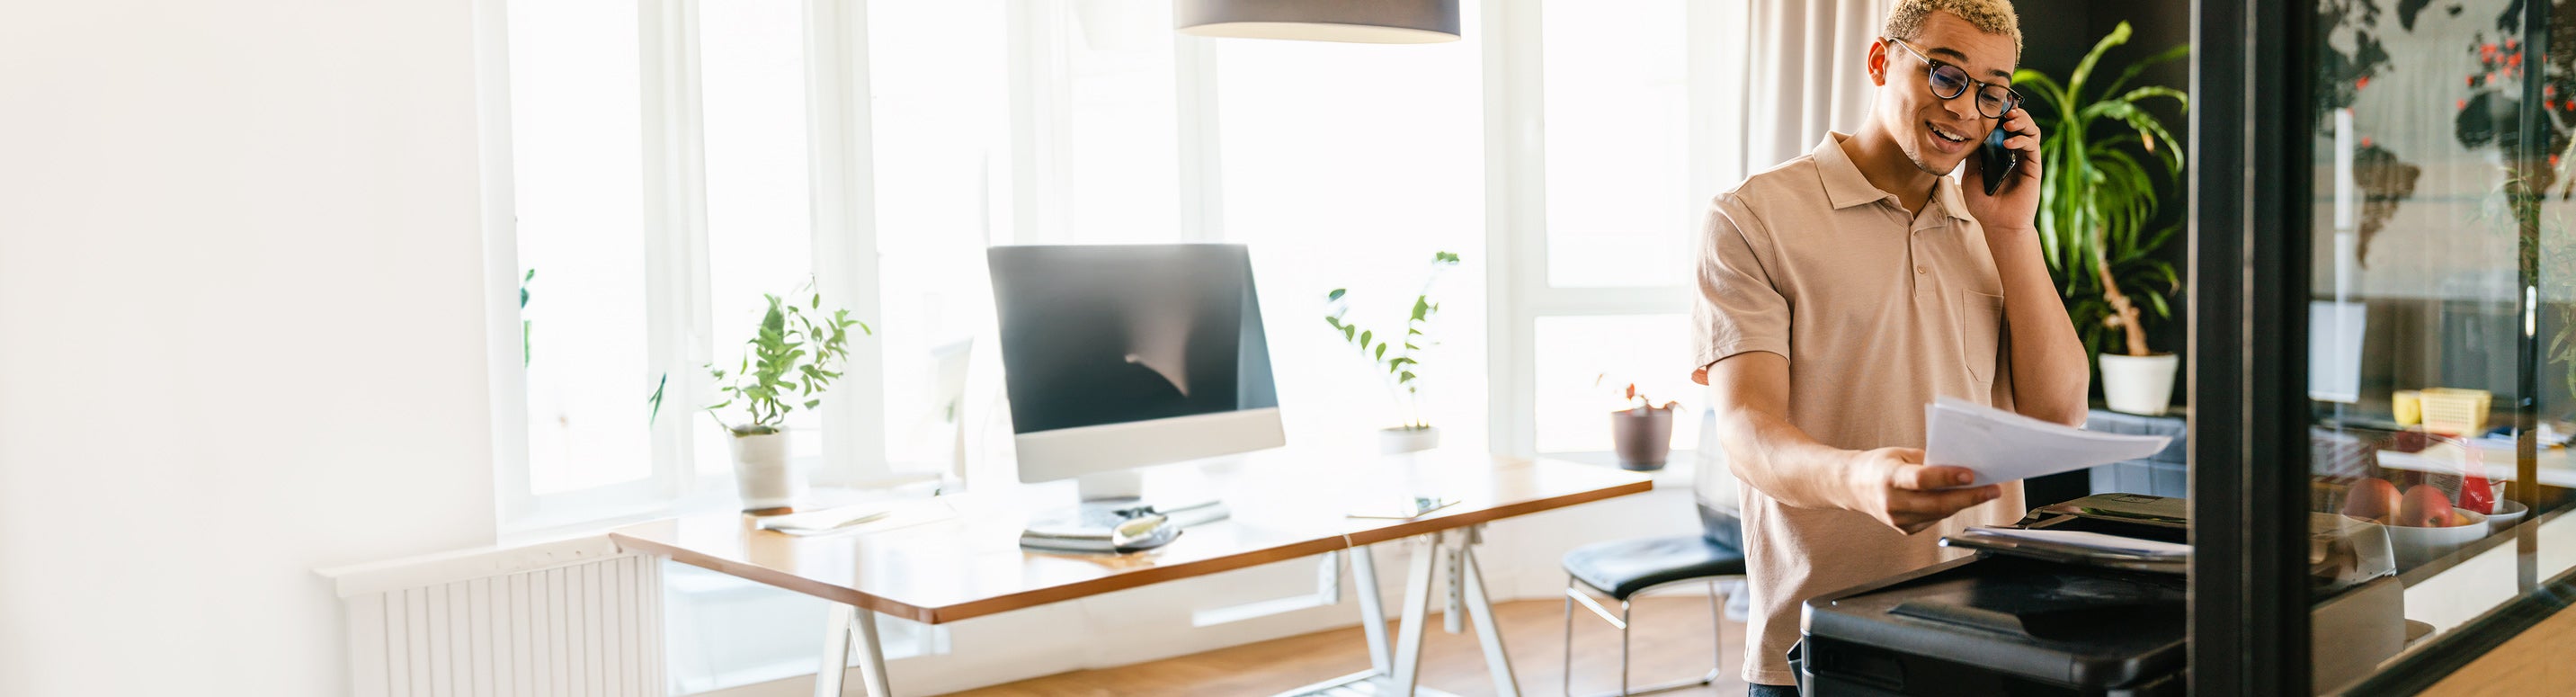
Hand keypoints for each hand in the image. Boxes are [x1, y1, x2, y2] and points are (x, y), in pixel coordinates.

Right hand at [1845, 447, 2003, 534]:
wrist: (1852, 486)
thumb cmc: (1879, 465)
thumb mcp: (1901, 454)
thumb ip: (1929, 462)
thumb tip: (1960, 469)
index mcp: (1888, 477)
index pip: (1922, 479)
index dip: (1947, 477)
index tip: (1970, 474)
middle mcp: (1892, 502)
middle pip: (1937, 503)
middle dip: (1970, 496)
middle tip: (1993, 489)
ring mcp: (1898, 519)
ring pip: (1940, 513)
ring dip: (1964, 503)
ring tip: (1984, 492)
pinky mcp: (1905, 529)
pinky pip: (1934, 519)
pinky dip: (1949, 509)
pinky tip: (1960, 499)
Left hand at [1960, 107, 2043, 234]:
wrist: (1998, 224)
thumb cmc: (1983, 203)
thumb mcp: (1970, 175)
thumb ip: (1973, 155)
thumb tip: (1969, 134)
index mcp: (2000, 153)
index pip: (2002, 127)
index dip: (1999, 115)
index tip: (1990, 105)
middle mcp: (2015, 153)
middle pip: (2020, 124)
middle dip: (2013, 112)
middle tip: (2003, 109)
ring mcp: (2025, 159)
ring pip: (2031, 130)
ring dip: (2021, 121)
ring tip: (2008, 122)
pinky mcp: (2033, 167)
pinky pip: (2032, 146)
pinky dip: (2022, 140)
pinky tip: (2008, 143)